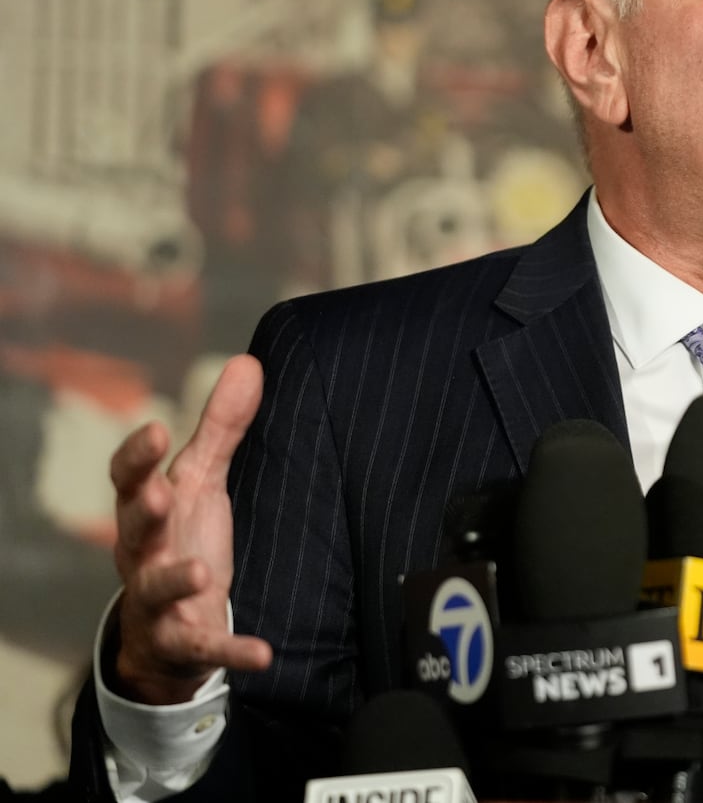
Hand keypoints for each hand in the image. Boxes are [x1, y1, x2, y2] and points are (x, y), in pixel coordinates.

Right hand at [109, 354, 273, 703]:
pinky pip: (205, 646)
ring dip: (174, 579)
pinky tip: (262, 654)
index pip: (128, 480)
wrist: (167, 628)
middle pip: (133, 530)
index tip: (152, 431)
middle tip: (159, 493)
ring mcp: (159, 600)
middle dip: (143, 511)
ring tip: (201, 571)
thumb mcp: (201, 483)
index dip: (136, 458)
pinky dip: (232, 650)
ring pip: (153, 589)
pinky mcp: (184, 641)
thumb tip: (245, 361)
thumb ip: (220, 428)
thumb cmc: (181, 540)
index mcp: (147, 510)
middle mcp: (143, 553)